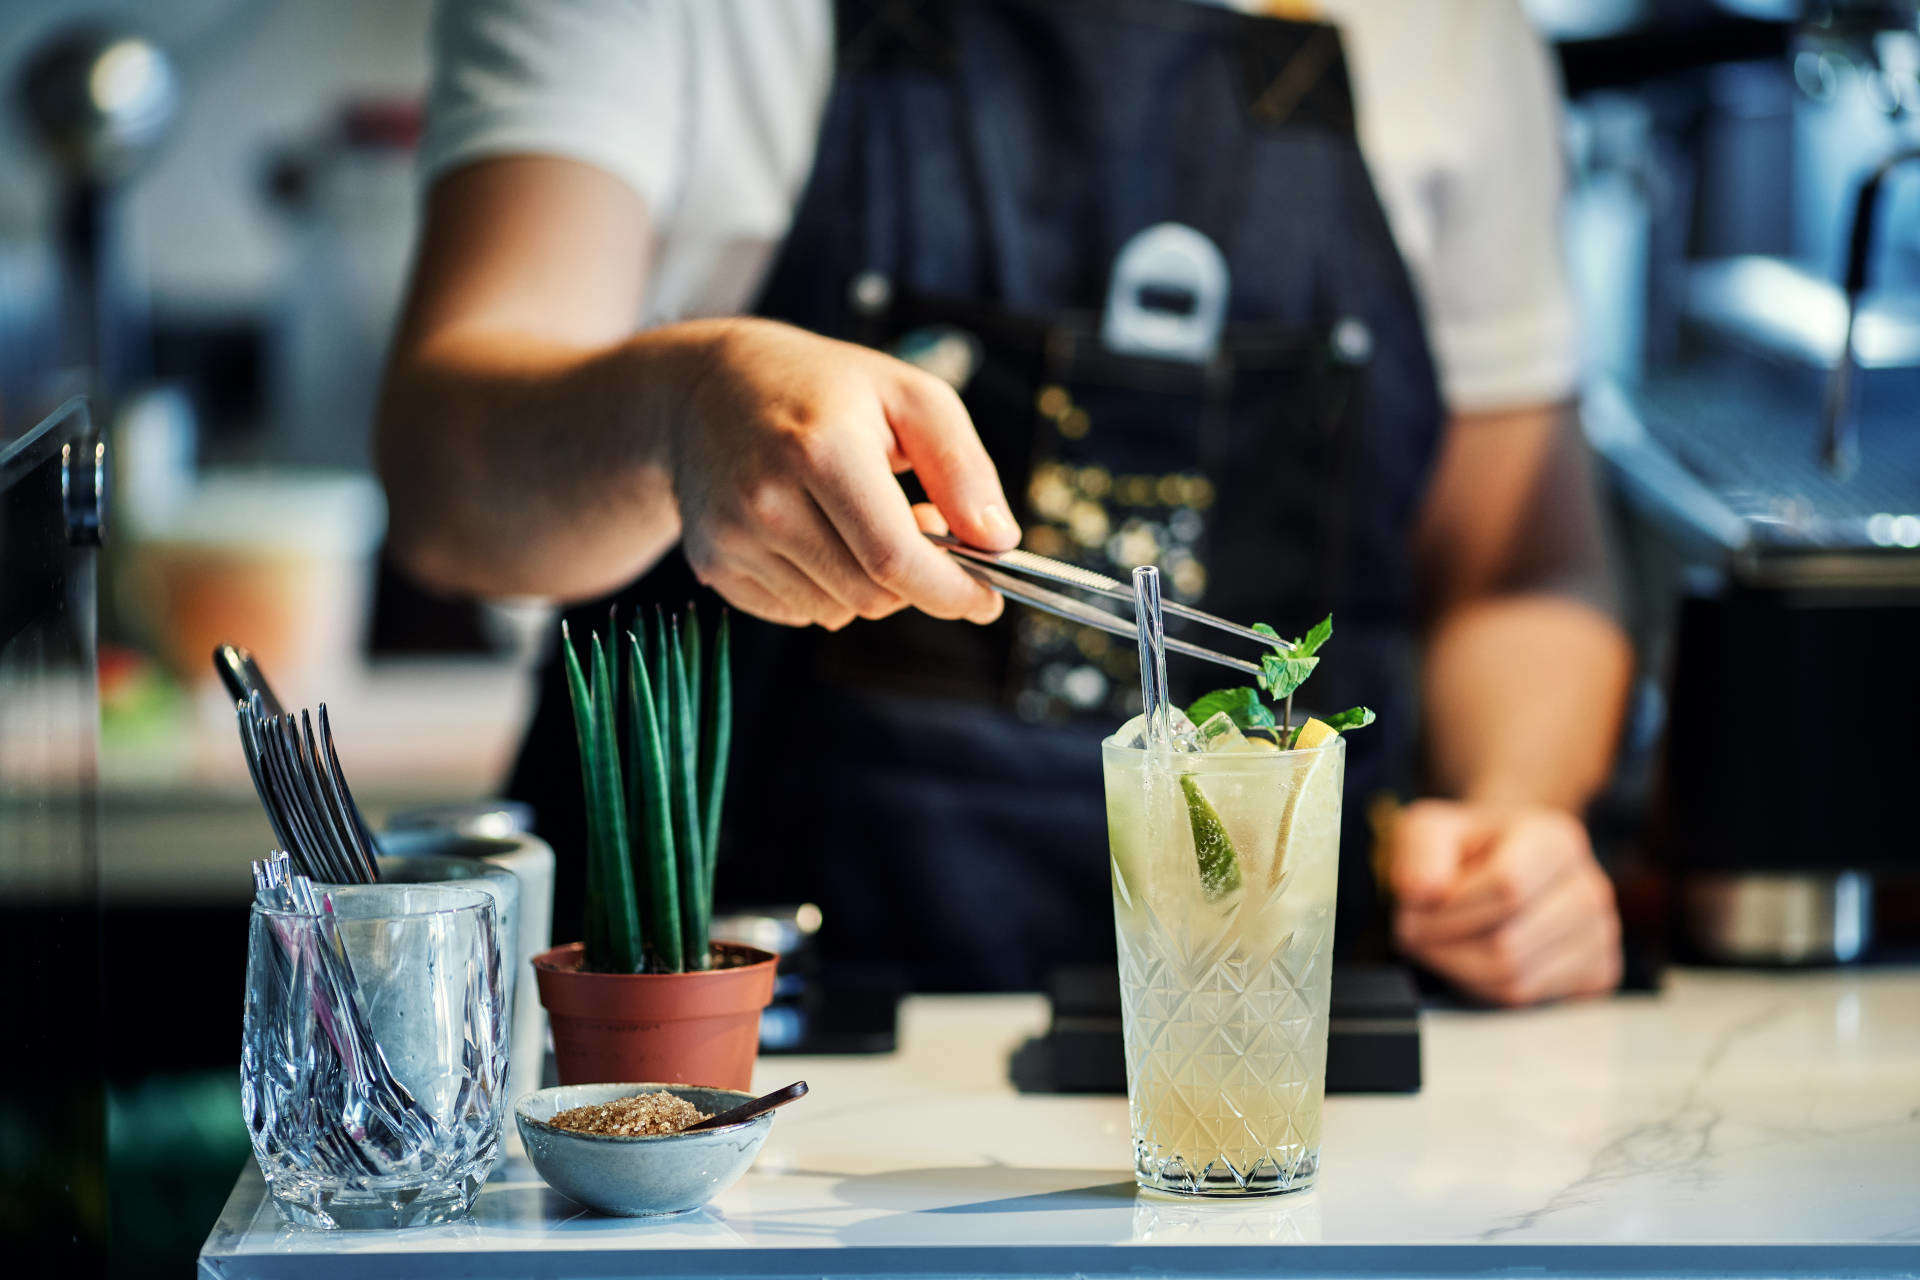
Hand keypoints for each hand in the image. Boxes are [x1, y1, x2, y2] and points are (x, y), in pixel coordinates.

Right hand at [670, 318, 1018, 628]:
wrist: (706, 387)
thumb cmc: (824, 389)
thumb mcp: (909, 397)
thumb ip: (962, 468)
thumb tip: (997, 542)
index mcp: (821, 450)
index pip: (895, 559)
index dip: (952, 591)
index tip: (986, 600)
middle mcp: (766, 499)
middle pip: (871, 596)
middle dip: (913, 580)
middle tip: (918, 527)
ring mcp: (732, 537)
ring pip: (836, 612)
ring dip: (866, 584)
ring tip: (857, 519)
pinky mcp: (713, 564)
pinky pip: (797, 613)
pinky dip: (823, 589)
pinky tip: (814, 534)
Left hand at [1385, 799, 1620, 1005]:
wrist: (1502, 864)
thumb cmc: (1466, 850)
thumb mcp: (1429, 831)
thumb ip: (1420, 851)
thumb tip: (1422, 891)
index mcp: (1557, 840)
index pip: (1507, 886)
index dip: (1449, 907)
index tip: (1415, 907)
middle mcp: (1591, 886)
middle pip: (1508, 944)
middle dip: (1445, 944)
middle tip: (1415, 932)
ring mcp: (1601, 933)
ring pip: (1517, 980)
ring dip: (1459, 969)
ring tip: (1439, 943)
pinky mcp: (1598, 973)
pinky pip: (1529, 1002)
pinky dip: (1485, 989)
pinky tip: (1472, 959)